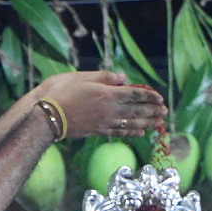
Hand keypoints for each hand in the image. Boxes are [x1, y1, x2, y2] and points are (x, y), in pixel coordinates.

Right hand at [36, 71, 166, 139]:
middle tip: (165, 112)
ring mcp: (105, 123)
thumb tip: (123, 78)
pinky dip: (132, 132)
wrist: (46, 115)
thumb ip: (105, 77)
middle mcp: (110, 110)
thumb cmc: (60, 92)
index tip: (159, 97)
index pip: (134, 94)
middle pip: (137, 111)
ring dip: (147, 123)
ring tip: (159, 124)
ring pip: (131, 123)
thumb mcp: (82, 77)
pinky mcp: (98, 131)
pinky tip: (140, 133)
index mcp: (108, 94)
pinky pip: (120, 132)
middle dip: (152, 111)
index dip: (148, 96)